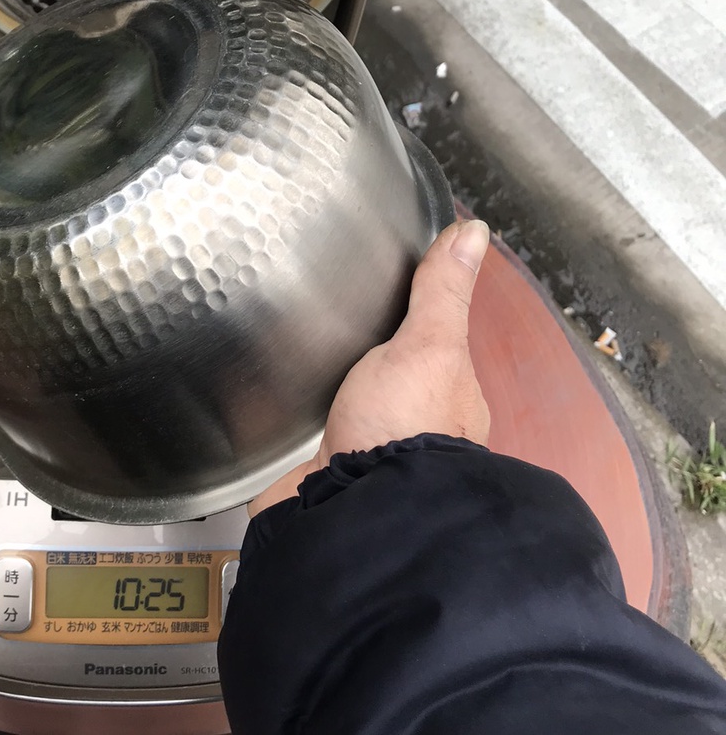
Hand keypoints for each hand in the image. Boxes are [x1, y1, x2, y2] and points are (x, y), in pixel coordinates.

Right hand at [250, 219, 491, 514]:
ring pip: (347, 411)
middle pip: (388, 381)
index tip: (380, 293)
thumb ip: (442, 293)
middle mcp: (413, 433)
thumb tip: (474, 229)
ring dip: (325, 393)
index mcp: (448, 402)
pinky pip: (304, 438)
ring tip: (286, 355)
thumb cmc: (402, 425)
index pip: (432, 351)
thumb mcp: (429, 345)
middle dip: (363, 360)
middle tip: (321, 320)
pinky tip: (265, 400)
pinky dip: (292, 422)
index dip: (411, 323)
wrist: (352, 509)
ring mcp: (368, 459)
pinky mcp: (320, 478)